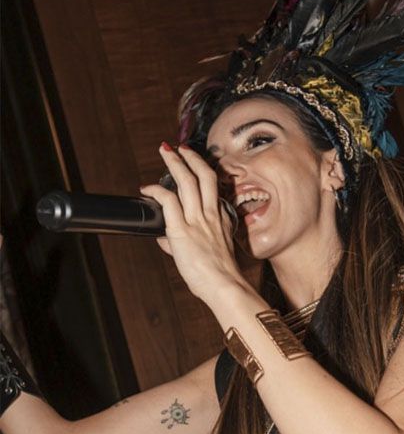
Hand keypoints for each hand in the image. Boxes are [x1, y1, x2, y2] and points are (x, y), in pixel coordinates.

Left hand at [140, 142, 244, 304]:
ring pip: (187, 181)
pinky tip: (147, 189)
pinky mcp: (182, 230)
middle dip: (191, 157)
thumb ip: (183, 244)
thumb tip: (164, 240)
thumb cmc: (219, 277)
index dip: (204, 173)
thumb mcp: (208, 256)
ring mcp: (198, 220)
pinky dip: (156, 191)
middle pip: (204, 176)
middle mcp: (211, 215)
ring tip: (166, 151)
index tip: (195, 166)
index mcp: (220, 220)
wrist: (225, 286)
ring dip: (175, 163)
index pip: (214, 190)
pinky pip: (168, 201)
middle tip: (180, 147)